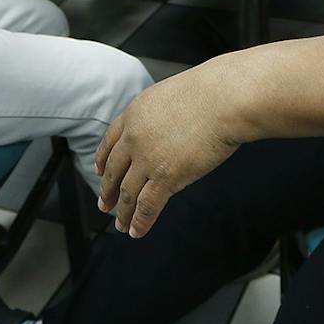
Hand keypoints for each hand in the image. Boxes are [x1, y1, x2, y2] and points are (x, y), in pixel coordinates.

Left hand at [95, 66, 241, 237]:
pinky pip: (147, 206)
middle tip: (104, 203)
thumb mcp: (170, 96)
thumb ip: (159, 115)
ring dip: (123, 212)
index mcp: (135, 114)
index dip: (103, 160)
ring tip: (121, 223)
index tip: (99, 171)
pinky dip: (140, 221)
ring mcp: (148, 160)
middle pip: (114, 170)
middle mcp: (135, 138)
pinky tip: (136, 230)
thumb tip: (166, 128)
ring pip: (128, 193)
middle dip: (107, 190)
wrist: (224, 99)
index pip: (110, 142)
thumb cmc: (210, 93)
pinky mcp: (166, 178)